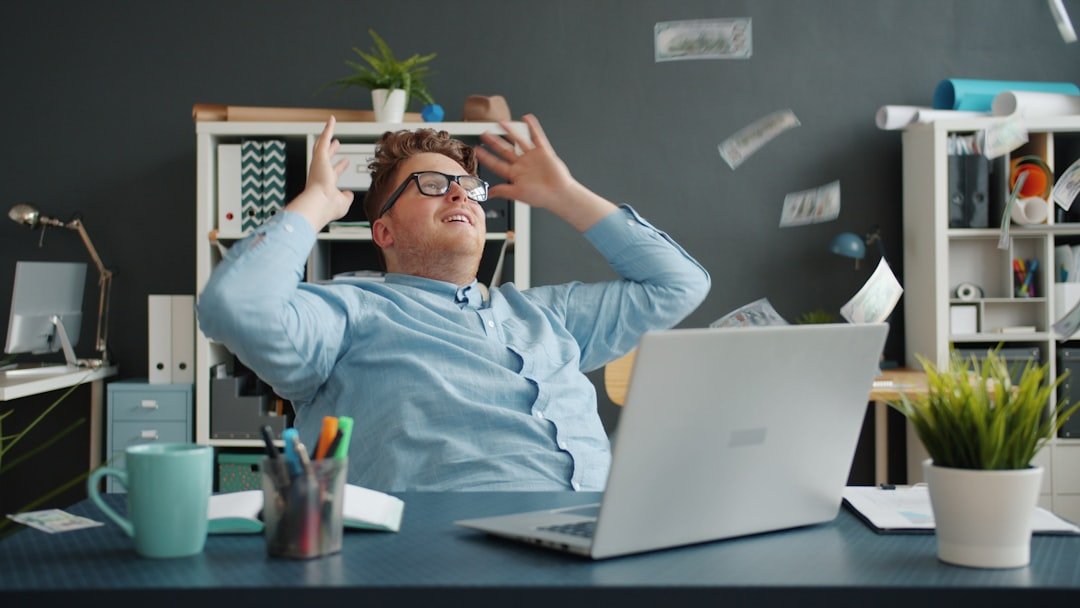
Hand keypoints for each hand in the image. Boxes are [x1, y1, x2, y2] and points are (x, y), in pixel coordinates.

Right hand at [286, 116, 354, 230]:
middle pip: (327, 158)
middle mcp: (320, 173)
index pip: (334, 173)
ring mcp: (319, 164)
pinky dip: (328, 129)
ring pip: (322, 146)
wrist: (318, 204)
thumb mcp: (343, 203)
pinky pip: (324, 138)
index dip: (340, 167)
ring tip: (331, 128)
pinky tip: (332, 119)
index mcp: (326, 184)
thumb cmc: (328, 207)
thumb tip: (349, 193)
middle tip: (337, 143)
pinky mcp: (319, 156)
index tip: (345, 162)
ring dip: (327, 136)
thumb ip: (347, 197)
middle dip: (332, 151)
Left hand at [476, 114, 575, 210]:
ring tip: (501, 122)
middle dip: (494, 142)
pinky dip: (533, 127)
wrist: (559, 194)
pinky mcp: (544, 152)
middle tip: (484, 134)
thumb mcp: (518, 194)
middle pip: (505, 150)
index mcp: (515, 174)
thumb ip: (503, 191)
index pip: (497, 164)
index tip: (477, 150)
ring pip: (519, 141)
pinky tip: (527, 118)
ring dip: (510, 131)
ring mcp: (533, 157)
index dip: (487, 157)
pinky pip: (537, 137)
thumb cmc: (541, 196)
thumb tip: (488, 194)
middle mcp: (523, 164)